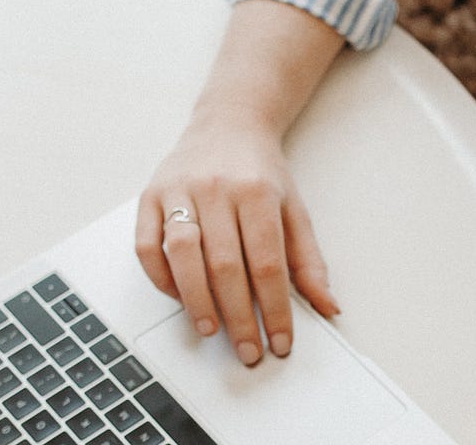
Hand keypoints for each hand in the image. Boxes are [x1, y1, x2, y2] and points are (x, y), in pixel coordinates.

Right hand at [135, 120, 339, 365]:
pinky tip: (179, 297)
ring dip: (196, 301)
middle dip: (238, 316)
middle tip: (248, 350)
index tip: (280, 341)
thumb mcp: (295, 210)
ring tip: (211, 330)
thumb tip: (328, 306)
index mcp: (258, 193)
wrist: (228, 124)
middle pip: (226, 265)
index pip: (268, 264)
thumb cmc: (261, 172)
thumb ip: (309, 261)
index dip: (274, 309)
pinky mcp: (150, 196)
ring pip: (183, 255)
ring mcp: (179, 191)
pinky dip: (161, 277)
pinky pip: (147, 245)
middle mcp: (216, 189)